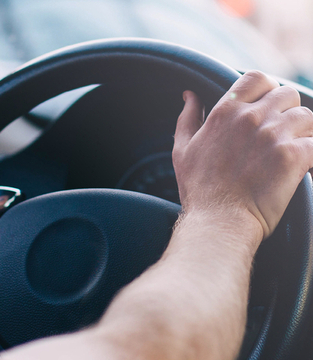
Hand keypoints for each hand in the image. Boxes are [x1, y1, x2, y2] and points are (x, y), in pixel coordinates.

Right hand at [173, 71, 312, 239]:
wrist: (219, 221)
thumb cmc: (199, 189)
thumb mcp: (182, 150)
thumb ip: (187, 118)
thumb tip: (190, 96)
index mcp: (225, 112)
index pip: (257, 78)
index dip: (267, 88)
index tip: (267, 106)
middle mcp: (251, 118)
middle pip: (288, 94)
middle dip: (288, 111)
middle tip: (282, 134)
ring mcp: (274, 136)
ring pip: (307, 117)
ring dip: (304, 133)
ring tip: (294, 151)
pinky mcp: (294, 157)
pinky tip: (305, 167)